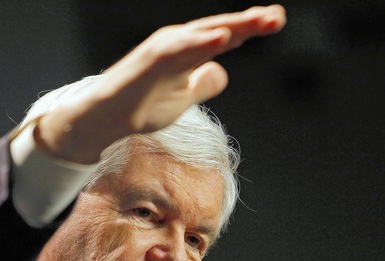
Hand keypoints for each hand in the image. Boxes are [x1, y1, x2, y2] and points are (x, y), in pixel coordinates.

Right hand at [36, 5, 285, 163]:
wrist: (107, 118)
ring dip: (230, 26)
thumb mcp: (183, 97)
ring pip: (201, 34)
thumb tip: (221, 72)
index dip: (249, 28)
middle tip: (276, 17)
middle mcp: (178, 44)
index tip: (275, 20)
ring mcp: (163, 49)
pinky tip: (220, 37)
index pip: (224, 37)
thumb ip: (203, 83)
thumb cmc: (142, 105)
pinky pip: (177, 49)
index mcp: (188, 51)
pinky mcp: (149, 60)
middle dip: (248, 23)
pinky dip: (199, 42)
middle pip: (217, 29)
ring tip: (258, 21)